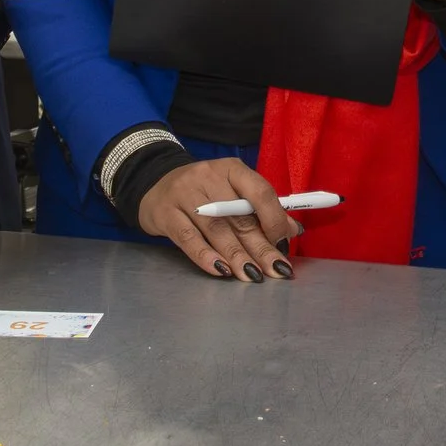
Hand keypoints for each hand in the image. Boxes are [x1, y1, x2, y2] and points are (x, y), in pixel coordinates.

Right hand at [135, 158, 297, 281]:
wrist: (154, 183)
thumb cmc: (202, 191)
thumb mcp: (231, 191)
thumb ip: (261, 209)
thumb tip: (292, 229)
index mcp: (231, 169)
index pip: (259, 191)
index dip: (274, 219)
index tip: (283, 242)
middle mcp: (208, 177)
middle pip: (239, 216)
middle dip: (261, 247)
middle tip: (277, 270)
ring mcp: (184, 194)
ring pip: (216, 229)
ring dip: (237, 256)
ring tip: (252, 275)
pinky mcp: (165, 214)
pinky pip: (188, 237)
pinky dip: (205, 256)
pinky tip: (220, 270)